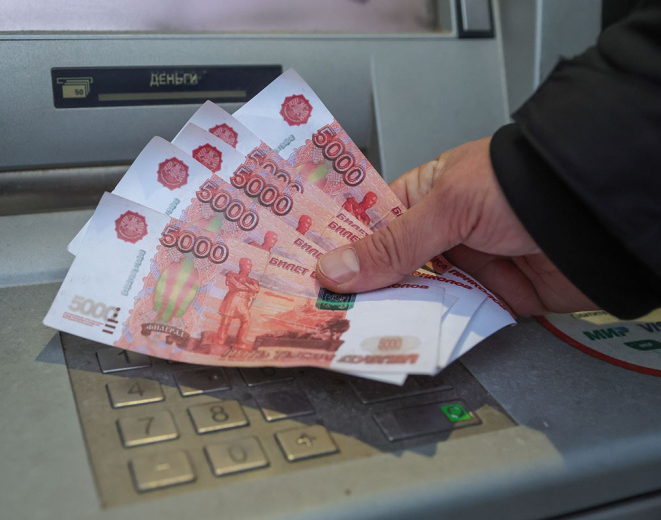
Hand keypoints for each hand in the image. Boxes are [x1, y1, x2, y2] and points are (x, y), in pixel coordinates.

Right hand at [315, 137, 597, 315]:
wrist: (599, 214)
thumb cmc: (523, 185)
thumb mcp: (447, 207)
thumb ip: (392, 245)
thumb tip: (335, 268)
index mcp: (421, 197)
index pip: (367, 228)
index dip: (337, 251)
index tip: (304, 274)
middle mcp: (439, 236)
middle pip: (388, 272)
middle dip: (360, 293)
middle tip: (319, 315)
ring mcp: (464, 271)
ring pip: (416, 302)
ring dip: (394, 318)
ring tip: (353, 336)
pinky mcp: (489, 303)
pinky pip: (451, 323)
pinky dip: (433, 335)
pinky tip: (404, 345)